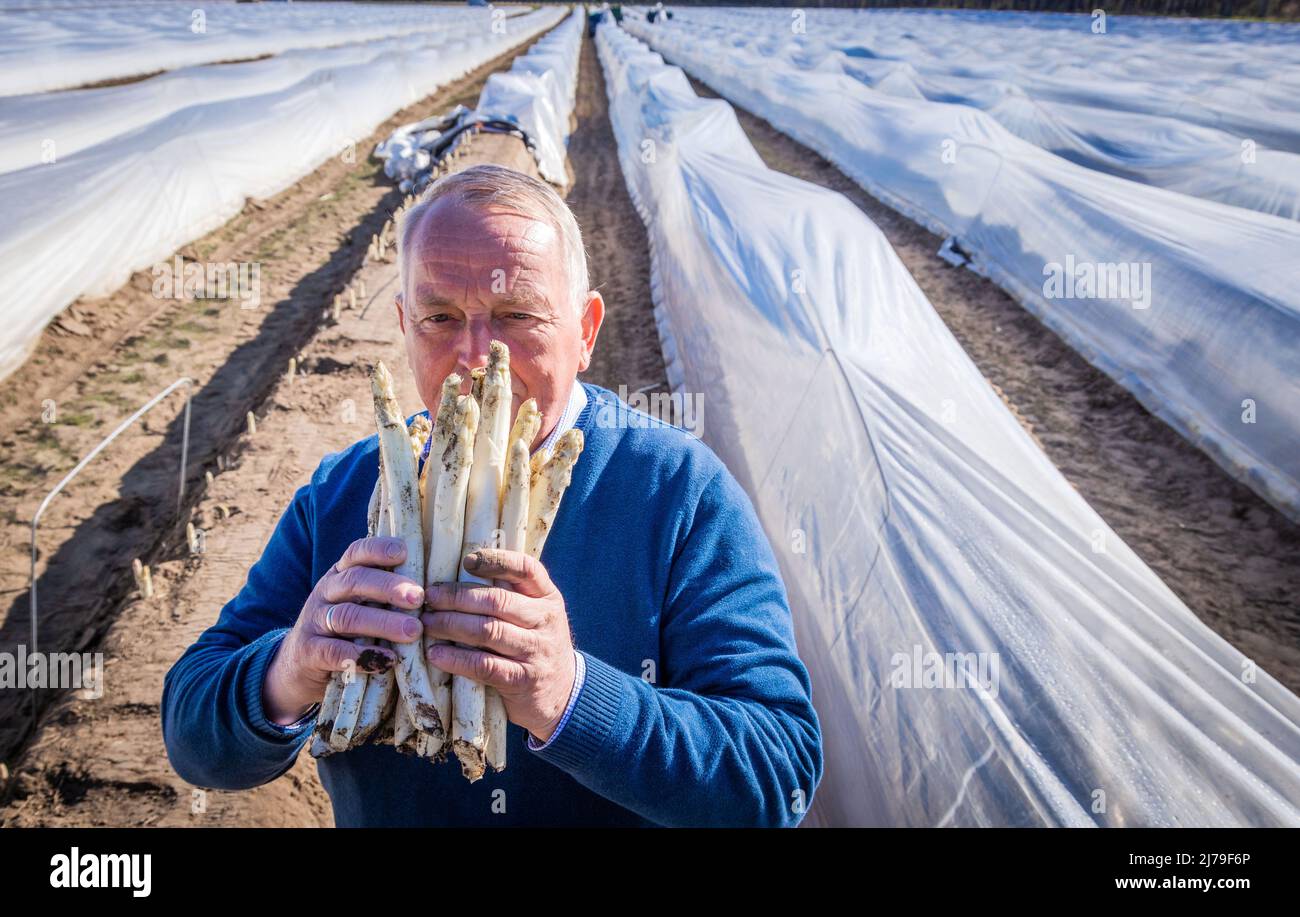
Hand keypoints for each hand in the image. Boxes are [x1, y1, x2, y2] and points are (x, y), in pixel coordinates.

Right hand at [262, 536, 426, 724]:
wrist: (297, 667)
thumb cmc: (345, 631)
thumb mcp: (360, 605)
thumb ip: (386, 594)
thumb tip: (437, 587)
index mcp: (340, 576)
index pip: (356, 553)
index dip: (378, 549)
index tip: (404, 552)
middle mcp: (325, 593)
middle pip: (354, 581)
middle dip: (388, 587)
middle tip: (418, 597)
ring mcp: (314, 622)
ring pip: (347, 617)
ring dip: (382, 622)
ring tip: (413, 631)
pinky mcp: (309, 652)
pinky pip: (334, 651)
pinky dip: (363, 655)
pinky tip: (388, 660)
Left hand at [421, 548, 575, 742]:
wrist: (564, 693)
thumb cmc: (537, 645)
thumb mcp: (536, 615)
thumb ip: (510, 594)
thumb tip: (461, 570)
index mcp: (548, 597)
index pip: (526, 569)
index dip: (496, 560)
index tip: (466, 561)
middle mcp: (546, 620)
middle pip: (497, 600)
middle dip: (457, 597)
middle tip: (429, 598)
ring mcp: (536, 651)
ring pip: (487, 631)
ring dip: (450, 625)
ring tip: (427, 623)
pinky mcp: (522, 680)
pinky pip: (484, 665)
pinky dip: (456, 659)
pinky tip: (436, 654)